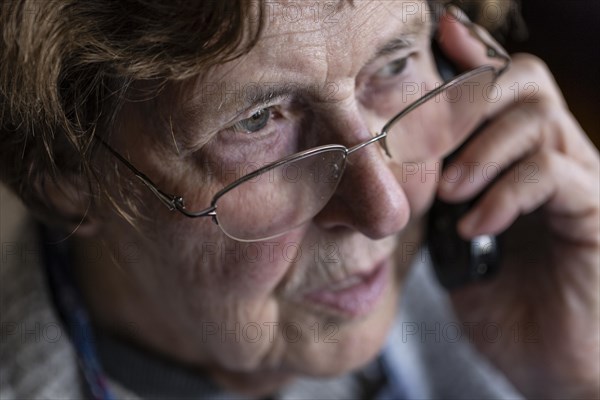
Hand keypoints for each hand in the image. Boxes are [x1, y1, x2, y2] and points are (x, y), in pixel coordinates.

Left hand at [435, 8, 599, 397]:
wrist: (548, 362)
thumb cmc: (498, 298)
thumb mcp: (451, 239)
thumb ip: (434, 195)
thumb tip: (392, 166)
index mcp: (516, 154)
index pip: (499, 83)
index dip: (471, 56)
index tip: (439, 37)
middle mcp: (553, 154)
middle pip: (523, 81)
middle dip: (469, 98)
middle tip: (428, 142)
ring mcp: (579, 180)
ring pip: (537, 119)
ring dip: (482, 149)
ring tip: (449, 193)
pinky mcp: (593, 213)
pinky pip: (553, 175)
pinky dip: (506, 193)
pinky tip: (477, 225)